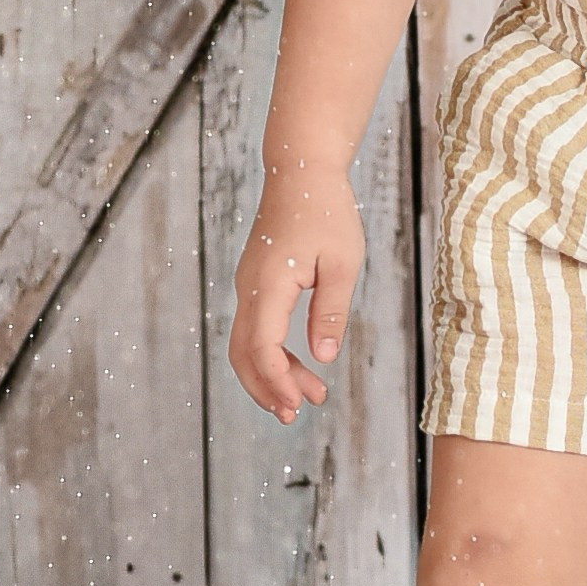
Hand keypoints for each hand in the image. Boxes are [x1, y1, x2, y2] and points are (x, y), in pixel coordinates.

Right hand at [228, 158, 363, 423]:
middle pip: (243, 353)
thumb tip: (323, 357)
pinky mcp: (255, 282)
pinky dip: (270, 354)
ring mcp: (249, 285)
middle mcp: (249, 287)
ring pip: (245, 344)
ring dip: (270, 374)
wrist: (300, 171)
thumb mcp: (343, 262)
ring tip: (307, 396)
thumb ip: (331, 311)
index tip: (299, 404)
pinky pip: (253, 328)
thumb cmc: (326, 210)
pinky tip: (297, 365)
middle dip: (267, 388)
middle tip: (297, 414)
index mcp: (269, 283)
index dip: (276, 381)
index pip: (261, 346)